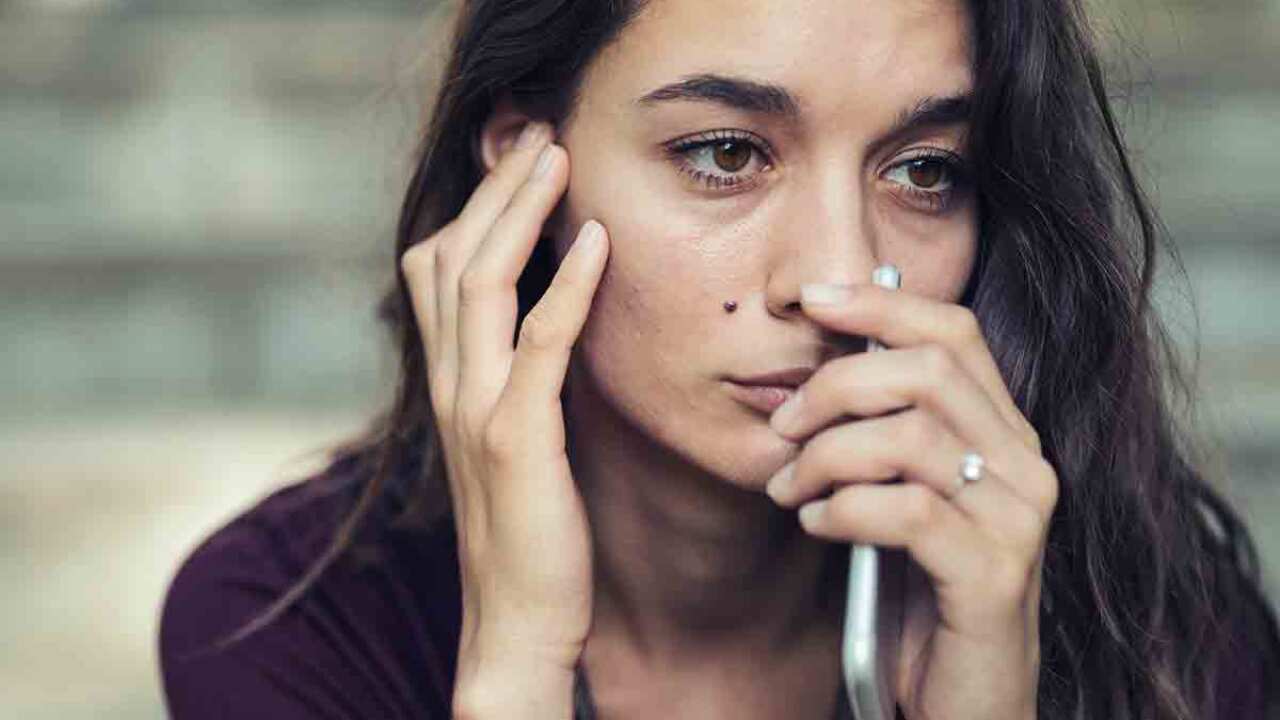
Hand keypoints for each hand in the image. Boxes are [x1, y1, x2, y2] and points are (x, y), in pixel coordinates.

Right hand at [400, 121, 606, 677]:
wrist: (518, 620)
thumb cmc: (528, 528)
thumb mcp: (513, 436)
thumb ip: (518, 374)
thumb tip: (554, 318)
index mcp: (450, 381)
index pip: (438, 269)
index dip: (472, 208)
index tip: (515, 162)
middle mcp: (450, 385)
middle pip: (451, 256)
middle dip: (493, 189)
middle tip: (538, 135)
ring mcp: (477, 409)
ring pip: (481, 282)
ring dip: (519, 211)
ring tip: (556, 158)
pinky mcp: (516, 439)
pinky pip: (538, 344)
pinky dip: (567, 286)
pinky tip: (596, 243)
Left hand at [763, 283, 1055, 719]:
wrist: (965, 700)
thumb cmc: (920, 595)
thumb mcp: (901, 498)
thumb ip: (881, 436)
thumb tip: (816, 365)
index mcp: (1002, 435)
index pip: (955, 333)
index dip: (880, 305)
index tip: (811, 299)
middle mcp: (1024, 465)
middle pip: (926, 372)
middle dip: (834, 386)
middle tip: (782, 429)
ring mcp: (1016, 520)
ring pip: (909, 437)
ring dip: (825, 456)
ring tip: (788, 489)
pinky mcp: (994, 576)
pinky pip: (906, 511)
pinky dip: (843, 509)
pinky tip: (814, 524)